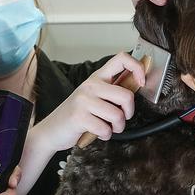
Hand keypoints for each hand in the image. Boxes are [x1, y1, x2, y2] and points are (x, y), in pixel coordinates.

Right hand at [29, 51, 145, 152]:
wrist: (52, 130)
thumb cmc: (79, 115)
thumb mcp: (95, 97)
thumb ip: (113, 91)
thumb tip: (139, 84)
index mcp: (98, 77)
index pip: (122, 58)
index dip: (137, 68)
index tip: (142, 82)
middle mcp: (91, 85)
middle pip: (126, 96)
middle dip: (128, 114)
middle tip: (119, 119)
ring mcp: (83, 100)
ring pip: (118, 116)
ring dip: (116, 128)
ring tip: (106, 127)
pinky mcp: (79, 116)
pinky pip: (105, 129)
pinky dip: (105, 135)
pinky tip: (96, 132)